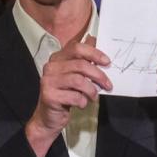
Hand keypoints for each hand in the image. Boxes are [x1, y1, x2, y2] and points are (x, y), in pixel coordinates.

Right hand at [25, 36, 111, 153]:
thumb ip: (83, 59)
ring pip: (78, 80)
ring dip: (91, 90)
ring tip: (94, 97)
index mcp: (57, 58)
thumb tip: (93, 38)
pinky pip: (73, 96)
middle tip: (108, 85)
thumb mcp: (75, 74)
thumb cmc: (65, 94)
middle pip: (80, 65)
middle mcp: (51, 67)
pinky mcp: (49, 95)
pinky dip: (82, 101)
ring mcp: (48, 81)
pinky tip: (82, 103)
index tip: (107, 62)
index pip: (77, 47)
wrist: (49, 117)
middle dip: (99, 75)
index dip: (94, 53)